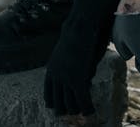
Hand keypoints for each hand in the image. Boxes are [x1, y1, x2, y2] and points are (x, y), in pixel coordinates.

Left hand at [44, 0, 120, 116]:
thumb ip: (70, 62)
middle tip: (74, 115)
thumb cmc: (79, 30)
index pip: (48, 92)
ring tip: (83, 115)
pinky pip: (82, 100)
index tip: (58, 109)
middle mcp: (56, 75)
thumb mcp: (69, 49)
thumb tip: (78, 68)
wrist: (82, 23)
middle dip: (66, 110)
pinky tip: (91, 112)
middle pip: (58, 102)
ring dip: (78, 110)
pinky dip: (87, 108)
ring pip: (69, 104)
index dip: (54, 102)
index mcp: (52, 68)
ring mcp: (66, 78)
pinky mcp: (78, 79)